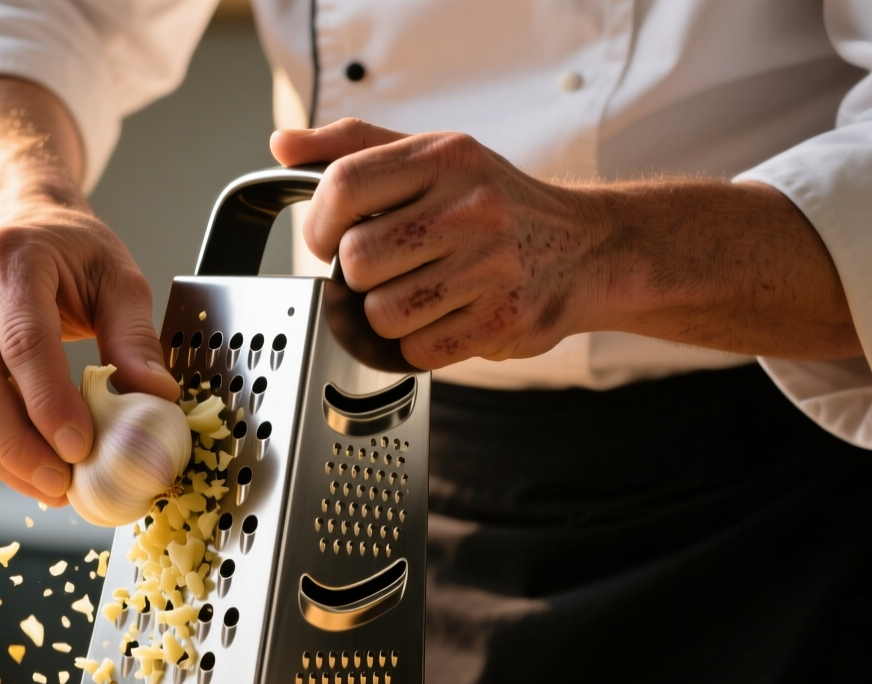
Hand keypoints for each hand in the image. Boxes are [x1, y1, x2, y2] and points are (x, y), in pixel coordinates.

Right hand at [0, 206, 178, 504]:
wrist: (15, 225)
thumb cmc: (70, 251)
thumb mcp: (117, 276)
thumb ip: (135, 337)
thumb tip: (155, 397)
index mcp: (9, 258)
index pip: (23, 343)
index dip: (49, 402)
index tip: (79, 447)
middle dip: (19, 445)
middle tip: (62, 482)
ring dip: (3, 458)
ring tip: (51, 488)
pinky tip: (29, 470)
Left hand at [271, 119, 607, 368]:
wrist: (588, 249)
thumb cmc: (497, 204)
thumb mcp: (434, 156)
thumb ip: (354, 147)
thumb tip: (283, 145)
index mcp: (445, 157)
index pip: (344, 185)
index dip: (319, 223)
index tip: (329, 237)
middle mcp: (471, 207)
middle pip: (356, 259)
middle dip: (358, 276)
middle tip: (385, 270)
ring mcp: (490, 266)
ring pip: (380, 313)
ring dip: (386, 315)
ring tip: (419, 294)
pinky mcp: (502, 320)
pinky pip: (416, 350)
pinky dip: (418, 344)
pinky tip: (444, 318)